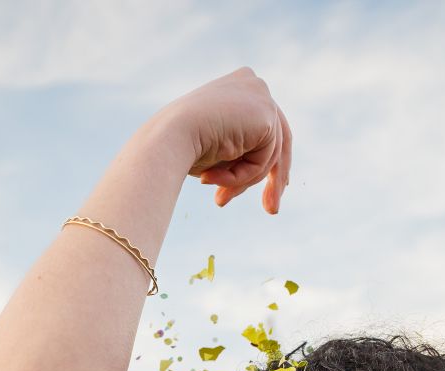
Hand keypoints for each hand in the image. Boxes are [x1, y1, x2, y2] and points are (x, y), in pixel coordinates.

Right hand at [157, 68, 292, 213]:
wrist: (167, 138)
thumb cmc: (178, 145)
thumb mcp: (212, 147)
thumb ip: (237, 150)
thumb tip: (255, 170)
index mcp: (239, 84)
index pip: (264, 126)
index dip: (268, 157)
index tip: (277, 186)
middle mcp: (254, 84)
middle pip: (277, 139)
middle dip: (273, 179)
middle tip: (271, 211)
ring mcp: (262, 96)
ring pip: (269, 155)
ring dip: (242, 182)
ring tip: (218, 197)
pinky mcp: (266, 115)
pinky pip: (264, 159)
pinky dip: (241, 177)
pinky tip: (213, 176)